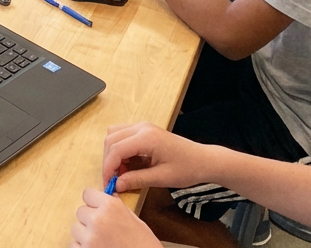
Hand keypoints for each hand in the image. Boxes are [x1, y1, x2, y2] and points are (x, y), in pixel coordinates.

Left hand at [70, 187, 160, 247]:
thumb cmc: (145, 245)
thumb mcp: (135, 221)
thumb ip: (117, 207)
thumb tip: (108, 196)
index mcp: (111, 206)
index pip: (87, 194)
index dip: (93, 203)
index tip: (98, 210)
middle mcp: (97, 219)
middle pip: (80, 212)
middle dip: (89, 220)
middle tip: (103, 230)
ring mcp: (90, 238)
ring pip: (76, 229)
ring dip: (85, 235)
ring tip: (101, 242)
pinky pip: (74, 245)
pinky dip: (82, 247)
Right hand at [102, 122, 218, 193]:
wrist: (203, 160)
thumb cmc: (187, 169)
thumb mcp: (162, 178)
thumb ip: (137, 179)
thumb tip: (117, 184)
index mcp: (147, 138)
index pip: (116, 149)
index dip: (108, 167)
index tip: (107, 183)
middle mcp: (141, 127)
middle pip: (111, 139)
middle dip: (108, 161)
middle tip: (113, 180)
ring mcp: (142, 126)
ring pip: (114, 135)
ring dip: (113, 154)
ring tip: (121, 173)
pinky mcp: (144, 130)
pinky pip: (122, 135)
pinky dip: (120, 150)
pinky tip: (127, 165)